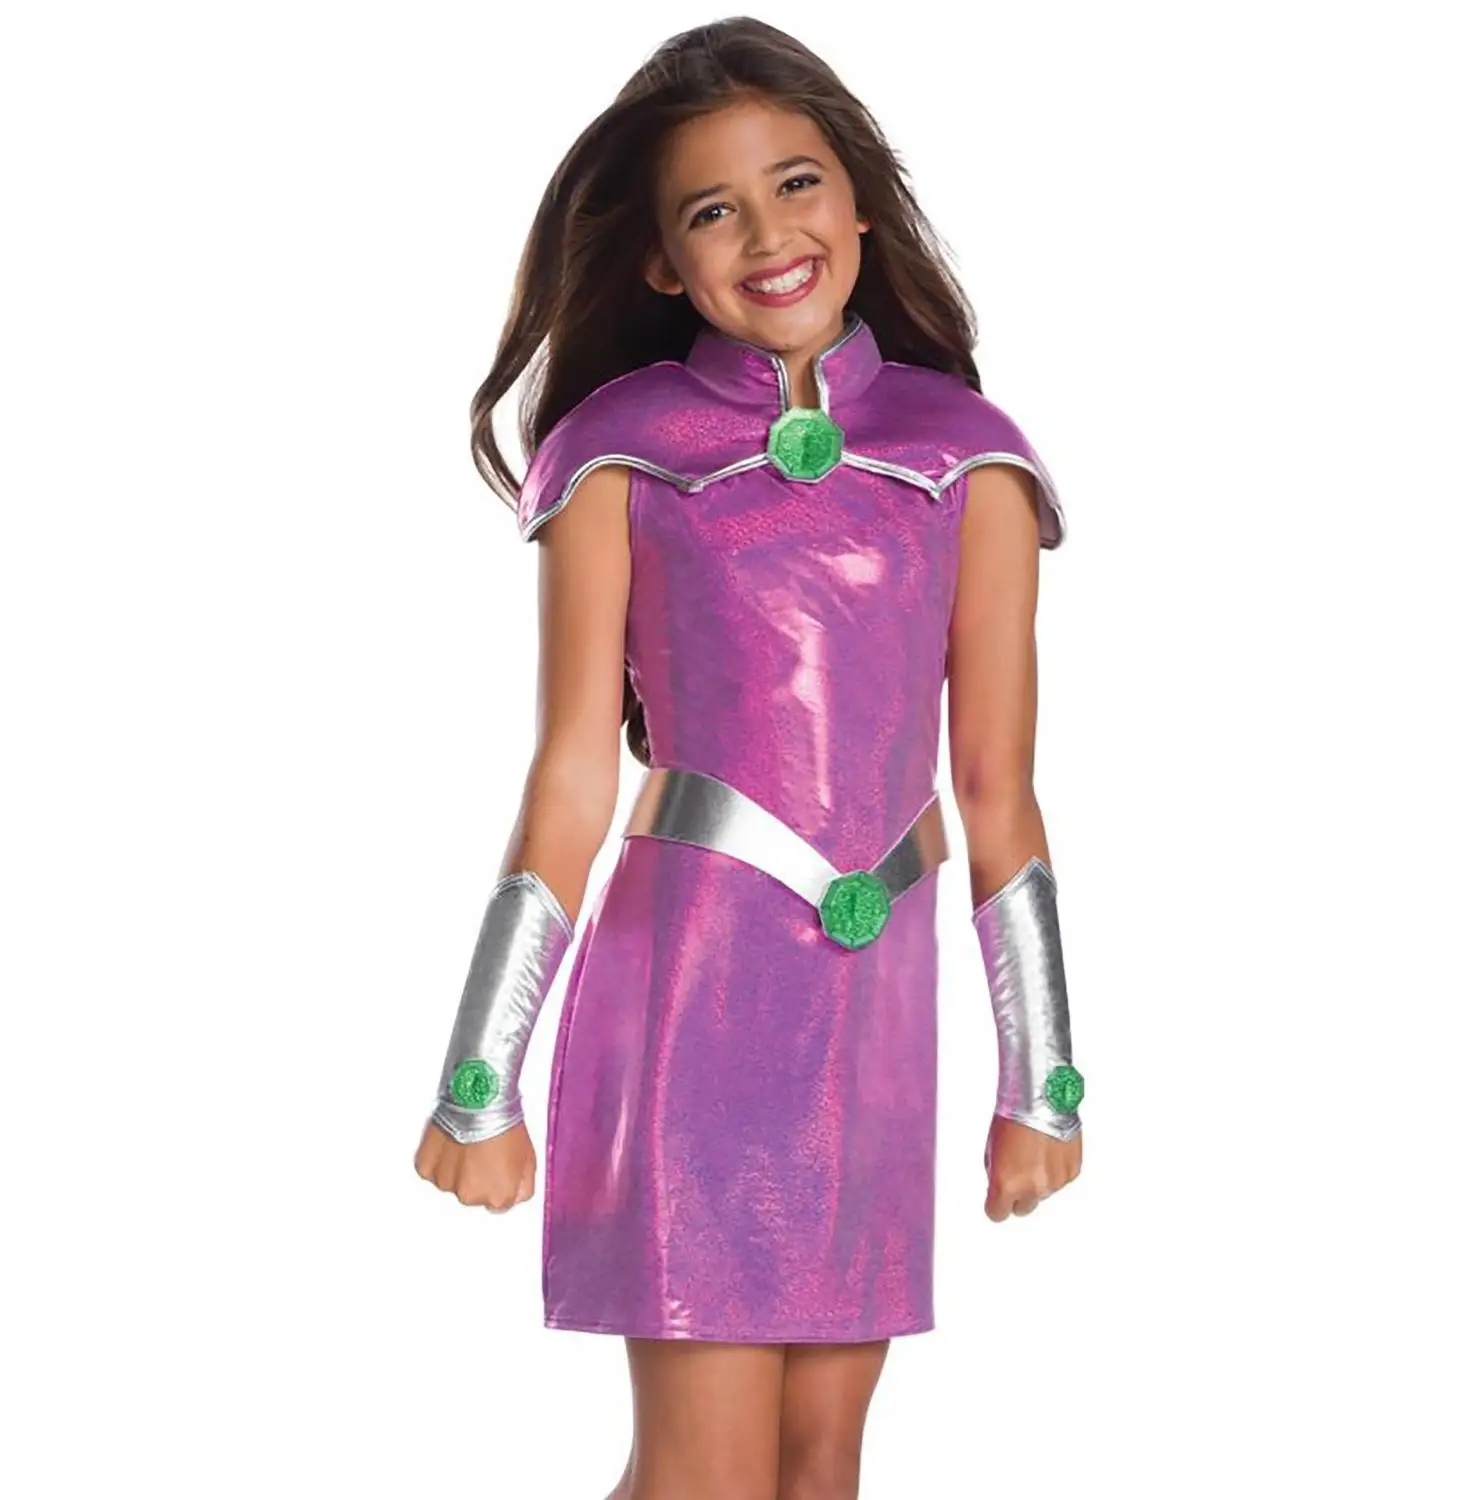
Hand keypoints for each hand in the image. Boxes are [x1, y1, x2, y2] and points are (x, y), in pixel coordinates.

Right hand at [414, 1118, 536, 1212]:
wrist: (479, 1100)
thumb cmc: (503, 1123)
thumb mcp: (529, 1158)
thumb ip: (523, 1187)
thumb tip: (516, 1195)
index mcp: (498, 1197)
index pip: (498, 1205)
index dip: (499, 1184)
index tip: (498, 1170)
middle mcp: (470, 1196)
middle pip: (473, 1194)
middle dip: (477, 1177)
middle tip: (482, 1151)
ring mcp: (446, 1183)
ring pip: (451, 1182)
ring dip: (456, 1169)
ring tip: (466, 1142)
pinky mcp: (426, 1168)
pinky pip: (432, 1170)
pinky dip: (439, 1159)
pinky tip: (450, 1142)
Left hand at [983, 1113, 1080, 1220]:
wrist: (1041, 1097)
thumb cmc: (1014, 1116)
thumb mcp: (991, 1148)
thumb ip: (996, 1175)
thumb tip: (998, 1187)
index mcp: (1006, 1184)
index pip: (997, 1213)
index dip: (996, 1204)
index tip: (996, 1198)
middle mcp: (1032, 1188)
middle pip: (1022, 1208)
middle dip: (1018, 1195)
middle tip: (1017, 1172)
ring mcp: (1054, 1182)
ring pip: (1043, 1193)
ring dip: (1038, 1180)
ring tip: (1035, 1152)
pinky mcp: (1071, 1173)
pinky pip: (1060, 1180)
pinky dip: (1055, 1170)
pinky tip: (1049, 1149)